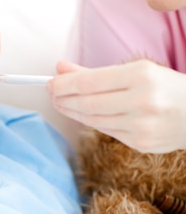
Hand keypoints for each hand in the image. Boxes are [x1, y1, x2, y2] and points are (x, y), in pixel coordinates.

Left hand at [48, 59, 185, 152]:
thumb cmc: (163, 87)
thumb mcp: (136, 70)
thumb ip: (96, 72)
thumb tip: (60, 68)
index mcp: (141, 76)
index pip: (89, 82)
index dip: (65, 84)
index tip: (50, 82)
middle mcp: (143, 101)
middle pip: (88, 104)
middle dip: (64, 99)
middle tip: (52, 94)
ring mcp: (143, 126)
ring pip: (94, 120)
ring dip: (73, 112)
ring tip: (62, 103)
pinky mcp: (142, 144)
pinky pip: (107, 131)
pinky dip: (91, 122)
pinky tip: (83, 114)